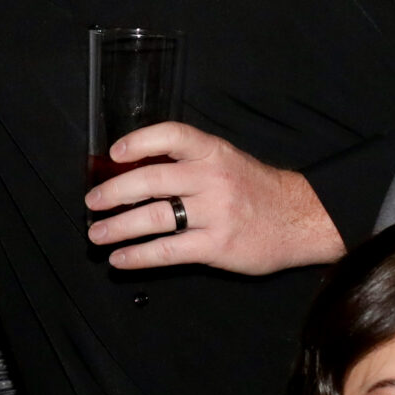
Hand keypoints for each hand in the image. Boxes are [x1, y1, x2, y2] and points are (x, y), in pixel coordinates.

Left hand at [86, 122, 345, 274]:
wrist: (302, 219)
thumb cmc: (257, 190)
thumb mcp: (227, 162)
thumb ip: (189, 163)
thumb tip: (136, 170)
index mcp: (213, 152)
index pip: (171, 135)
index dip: (139, 141)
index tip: (115, 153)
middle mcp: (212, 178)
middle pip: (151, 179)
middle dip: (114, 191)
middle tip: (92, 202)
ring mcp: (214, 213)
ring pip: (154, 218)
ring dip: (118, 227)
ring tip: (97, 234)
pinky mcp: (216, 245)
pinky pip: (168, 250)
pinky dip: (139, 256)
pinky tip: (121, 259)